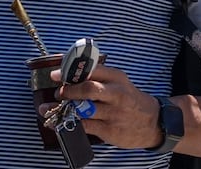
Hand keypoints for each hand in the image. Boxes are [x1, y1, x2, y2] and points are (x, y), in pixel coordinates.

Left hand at [43, 64, 161, 148]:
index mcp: (116, 77)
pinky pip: (85, 126)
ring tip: (47, 108)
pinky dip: (69, 124)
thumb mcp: (119, 82)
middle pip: (89, 88)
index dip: (70, 72)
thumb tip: (69, 76)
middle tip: (58, 92)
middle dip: (69, 90)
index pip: (91, 70)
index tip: (55, 75)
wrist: (153, 122)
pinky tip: (58, 123)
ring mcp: (113, 113)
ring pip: (84, 110)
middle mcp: (116, 94)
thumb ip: (98, 78)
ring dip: (62, 109)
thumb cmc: (130, 99)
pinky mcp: (110, 130)